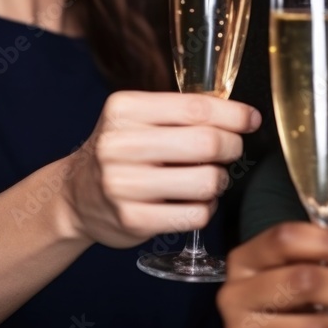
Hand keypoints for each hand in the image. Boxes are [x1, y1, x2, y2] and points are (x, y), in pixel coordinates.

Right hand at [62, 90, 260, 247]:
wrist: (75, 195)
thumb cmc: (120, 150)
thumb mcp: (137, 118)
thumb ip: (179, 111)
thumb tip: (238, 113)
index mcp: (125, 110)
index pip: (195, 107)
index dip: (233, 114)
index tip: (251, 119)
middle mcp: (120, 144)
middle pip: (206, 143)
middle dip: (232, 147)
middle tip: (232, 150)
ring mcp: (124, 185)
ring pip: (206, 181)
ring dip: (220, 180)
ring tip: (211, 178)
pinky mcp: (132, 220)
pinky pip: (195, 214)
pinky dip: (206, 208)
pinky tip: (196, 201)